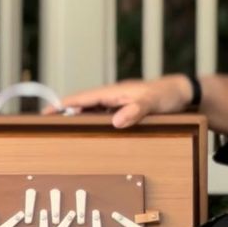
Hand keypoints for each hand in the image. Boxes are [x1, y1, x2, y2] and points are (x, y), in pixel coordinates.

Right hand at [45, 75, 193, 128]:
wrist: (181, 93)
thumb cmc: (166, 95)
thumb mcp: (152, 103)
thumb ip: (135, 110)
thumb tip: (115, 121)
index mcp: (113, 92)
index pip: (82, 98)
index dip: (62, 105)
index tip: (46, 114)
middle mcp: (112, 97)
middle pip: (82, 105)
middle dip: (63, 114)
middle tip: (47, 127)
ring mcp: (117, 104)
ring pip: (91, 112)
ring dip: (77, 120)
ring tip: (61, 133)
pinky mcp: (124, 111)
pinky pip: (102, 117)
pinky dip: (92, 124)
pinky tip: (89, 134)